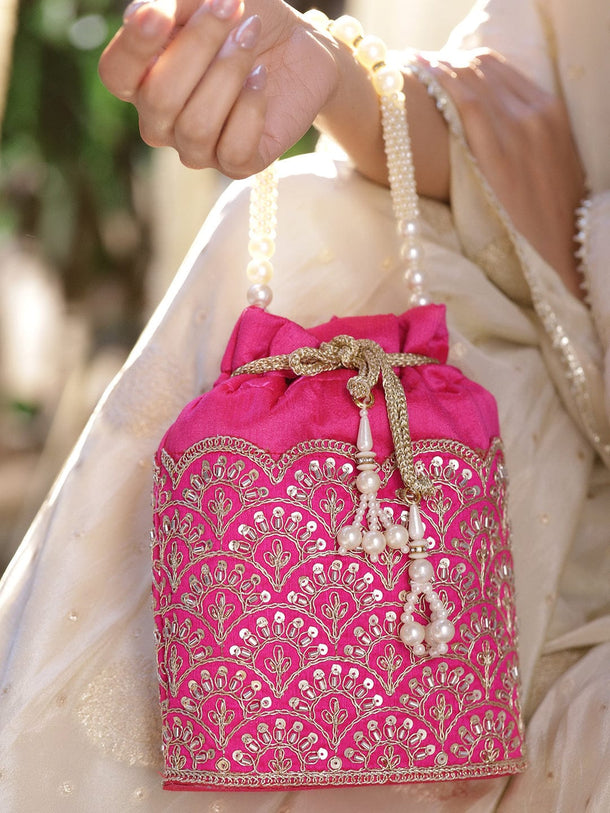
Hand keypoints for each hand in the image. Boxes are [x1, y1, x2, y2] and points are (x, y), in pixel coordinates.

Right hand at [99, 0, 338, 176]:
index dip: (133, 47)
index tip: (160, 14)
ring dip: (228, 74)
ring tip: (250, 38)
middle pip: (160, 99)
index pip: (116, 75)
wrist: (298, 45)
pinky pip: (233, 150)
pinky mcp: (236, 164)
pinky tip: (262, 80)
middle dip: (199, 46)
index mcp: (142, 79)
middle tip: (231, 8)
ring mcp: (196, 147)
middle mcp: (162, 121)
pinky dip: (251, 108)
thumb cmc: (242, 19)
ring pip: (196, 126)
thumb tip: (139, 15)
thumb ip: (170, 4)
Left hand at [422, 51, 585, 297]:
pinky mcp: (498, 152)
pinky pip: (466, 103)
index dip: (464, 69)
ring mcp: (520, 129)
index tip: (436, 73)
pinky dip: (442, 85)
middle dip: (447, 67)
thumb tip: (480, 138)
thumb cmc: (542, 219)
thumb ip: (518, 143)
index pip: (499, 72)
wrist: (558, 254)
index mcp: (550, 114)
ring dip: (439, 71)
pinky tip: (418, 82)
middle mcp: (537, 113)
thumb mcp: (542, 168)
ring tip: (409, 75)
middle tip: (414, 74)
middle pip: (483, 70)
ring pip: (472, 80)